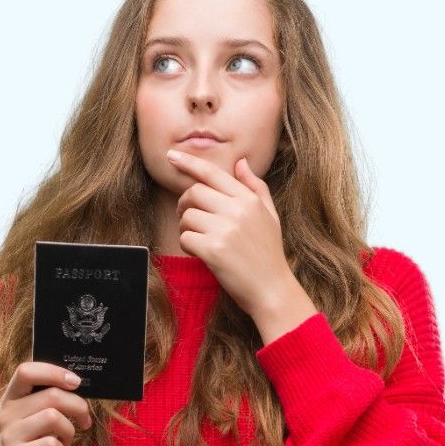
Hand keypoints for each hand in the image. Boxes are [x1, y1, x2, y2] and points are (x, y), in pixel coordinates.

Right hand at [0, 363, 91, 445]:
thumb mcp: (39, 421)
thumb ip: (51, 401)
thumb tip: (79, 383)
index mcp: (11, 399)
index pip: (26, 370)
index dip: (54, 372)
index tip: (77, 382)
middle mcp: (5, 414)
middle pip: (51, 395)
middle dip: (78, 407)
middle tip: (85, 420)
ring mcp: (7, 436)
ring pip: (54, 418)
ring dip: (69, 431)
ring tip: (64, 440)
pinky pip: (52, 444)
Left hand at [166, 149, 290, 315]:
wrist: (272, 289)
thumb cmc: (269, 253)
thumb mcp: (270, 216)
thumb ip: (255, 187)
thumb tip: (240, 162)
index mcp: (249, 200)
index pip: (213, 174)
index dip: (189, 163)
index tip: (172, 155)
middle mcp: (237, 210)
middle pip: (194, 193)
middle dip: (185, 204)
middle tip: (189, 218)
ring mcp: (225, 230)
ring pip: (187, 216)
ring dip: (186, 228)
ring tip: (200, 239)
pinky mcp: (213, 250)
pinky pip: (185, 237)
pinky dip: (187, 245)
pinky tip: (201, 253)